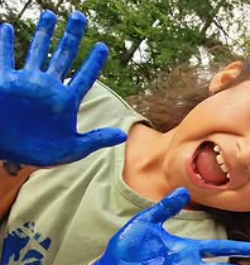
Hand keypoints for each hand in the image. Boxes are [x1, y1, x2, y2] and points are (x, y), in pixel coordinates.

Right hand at [0, 10, 125, 166]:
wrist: (8, 151)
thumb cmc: (39, 152)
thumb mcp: (73, 148)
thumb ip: (96, 139)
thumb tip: (124, 136)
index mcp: (65, 101)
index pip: (84, 77)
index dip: (93, 61)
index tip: (103, 46)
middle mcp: (48, 87)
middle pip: (63, 55)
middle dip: (72, 36)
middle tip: (80, 16)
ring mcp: (26, 82)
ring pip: (37, 50)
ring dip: (44, 33)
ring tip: (51, 13)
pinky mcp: (5, 83)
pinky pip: (5, 58)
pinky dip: (6, 43)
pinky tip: (8, 27)